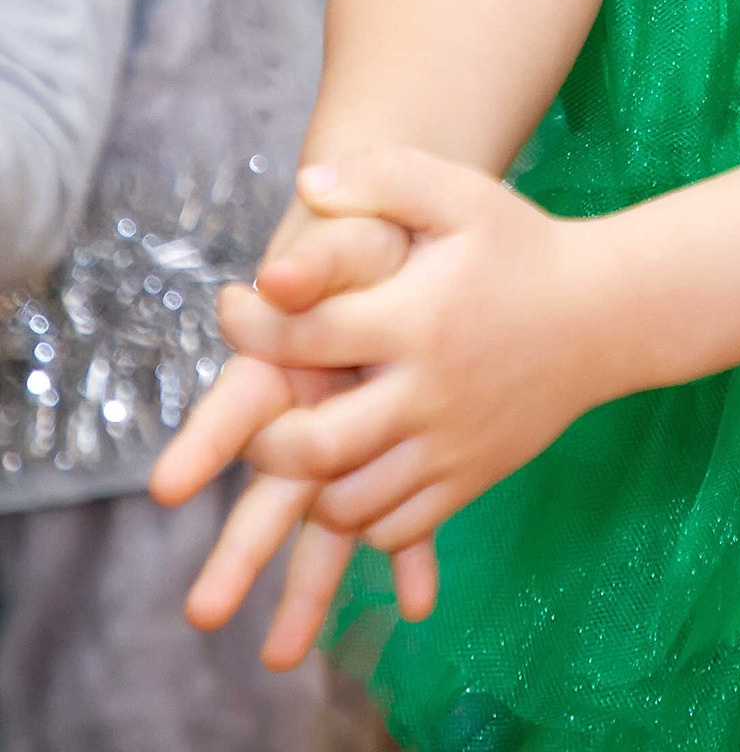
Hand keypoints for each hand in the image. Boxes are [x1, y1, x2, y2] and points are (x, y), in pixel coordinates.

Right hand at [151, 201, 436, 665]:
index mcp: (292, 353)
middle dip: (241, 547)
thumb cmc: (391, 227)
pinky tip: (421, 600)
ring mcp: (358, 427)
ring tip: (283, 652)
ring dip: (312, 581)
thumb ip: (335, 232)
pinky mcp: (406, 440)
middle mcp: (315, 402)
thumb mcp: (372, 219)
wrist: (435, 236)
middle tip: (206, 613)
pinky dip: (413, 548)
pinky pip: (408, 505)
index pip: (242, 401)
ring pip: (329, 515)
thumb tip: (298, 224)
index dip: (209, 440)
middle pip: (272, 483)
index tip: (172, 488)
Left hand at [212, 152, 613, 560]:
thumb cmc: (523, 247)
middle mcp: (427, 390)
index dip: (250, 326)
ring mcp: (450, 443)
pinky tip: (355, 475)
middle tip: (261, 409)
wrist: (610, 312)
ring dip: (308, 484)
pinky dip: (359, 515)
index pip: (301, 336)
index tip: (238, 308)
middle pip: (310, 447)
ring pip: (345, 503)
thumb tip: (309, 185)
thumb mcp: (462, 195)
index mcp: (415, 316)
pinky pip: (392, 528)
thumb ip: (385, 178)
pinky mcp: (470, 479)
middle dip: (262, 438)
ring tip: (305, 445)